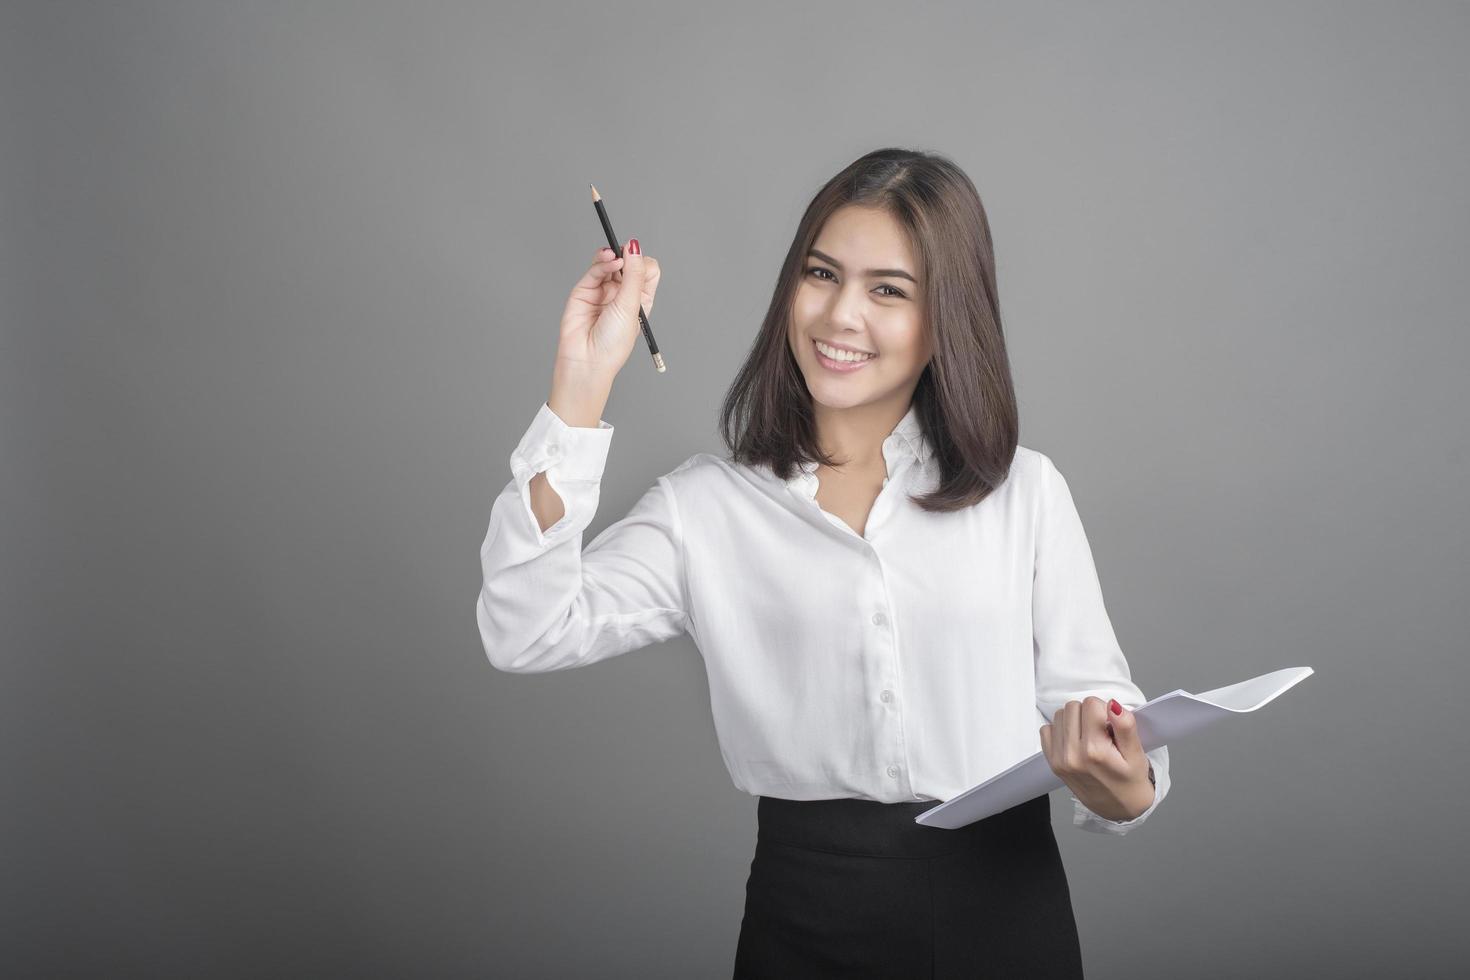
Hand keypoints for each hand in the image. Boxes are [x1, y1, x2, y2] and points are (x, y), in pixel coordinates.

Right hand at [556, 241, 660, 377]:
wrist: (586, 359)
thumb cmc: (612, 343)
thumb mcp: (631, 306)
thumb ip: (634, 275)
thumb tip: (635, 247)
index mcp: (640, 300)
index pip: (648, 271)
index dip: (644, 263)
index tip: (640, 263)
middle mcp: (622, 294)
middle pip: (629, 264)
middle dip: (629, 256)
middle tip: (627, 254)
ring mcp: (603, 291)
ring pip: (611, 263)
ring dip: (614, 256)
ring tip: (615, 258)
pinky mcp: (585, 290)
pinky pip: (596, 270)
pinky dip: (603, 262)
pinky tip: (609, 261)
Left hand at [1039, 697, 1154, 821]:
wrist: (1117, 807)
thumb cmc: (1129, 780)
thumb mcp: (1137, 754)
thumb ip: (1125, 727)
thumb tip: (1113, 705)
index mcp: (1094, 751)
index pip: (1091, 704)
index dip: (1104, 710)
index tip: (1111, 726)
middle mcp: (1072, 755)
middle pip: (1073, 707)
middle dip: (1089, 714)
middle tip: (1101, 732)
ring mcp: (1059, 759)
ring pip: (1060, 715)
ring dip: (1075, 720)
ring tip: (1090, 737)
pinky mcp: (1052, 762)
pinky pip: (1047, 729)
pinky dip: (1061, 730)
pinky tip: (1076, 741)